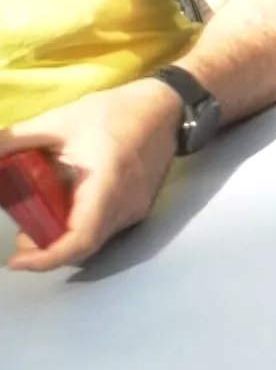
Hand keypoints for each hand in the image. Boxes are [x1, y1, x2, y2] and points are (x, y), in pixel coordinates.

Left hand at [0, 80, 179, 271]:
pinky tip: (66, 210)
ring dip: (64, 240)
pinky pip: (105, 230)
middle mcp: (126, 205)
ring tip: (40, 221)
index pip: (81, 238)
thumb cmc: (114, 112)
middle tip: (21, 235)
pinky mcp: (139, 209)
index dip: (47, 258)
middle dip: (48, 250)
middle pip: (84, 247)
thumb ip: (16, 140)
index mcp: (107, 183)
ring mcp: (136, 210)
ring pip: (94, 241)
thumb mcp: (59, 120)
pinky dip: (80, 229)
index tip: (17, 261)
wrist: (165, 108)